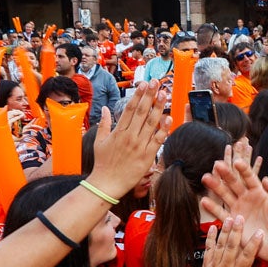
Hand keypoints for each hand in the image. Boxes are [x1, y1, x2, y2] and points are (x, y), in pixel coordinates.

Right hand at [88, 80, 169, 197]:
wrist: (106, 184)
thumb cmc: (103, 164)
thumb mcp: (99, 142)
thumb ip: (103, 124)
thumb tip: (105, 109)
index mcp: (118, 131)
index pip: (130, 109)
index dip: (138, 95)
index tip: (144, 84)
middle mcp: (129, 136)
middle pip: (142, 112)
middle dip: (150, 95)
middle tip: (157, 82)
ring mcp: (139, 146)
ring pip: (151, 123)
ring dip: (158, 107)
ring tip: (164, 94)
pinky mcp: (147, 156)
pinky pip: (157, 140)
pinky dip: (163, 129)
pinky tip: (168, 117)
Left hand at [194, 217, 267, 266]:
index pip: (247, 257)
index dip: (253, 244)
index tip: (259, 233)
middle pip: (232, 246)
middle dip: (237, 231)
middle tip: (240, 217)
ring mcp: (215, 266)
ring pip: (220, 245)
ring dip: (225, 231)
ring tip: (229, 218)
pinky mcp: (206, 265)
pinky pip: (208, 249)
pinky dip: (210, 238)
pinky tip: (212, 228)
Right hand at [202, 139, 267, 261]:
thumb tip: (265, 179)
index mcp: (259, 191)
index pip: (250, 177)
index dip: (243, 169)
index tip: (237, 161)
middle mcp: (247, 198)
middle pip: (234, 183)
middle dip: (226, 174)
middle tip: (217, 164)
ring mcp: (239, 209)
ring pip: (225, 195)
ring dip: (216, 187)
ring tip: (206, 178)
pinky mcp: (234, 222)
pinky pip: (222, 214)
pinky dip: (213, 208)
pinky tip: (204, 201)